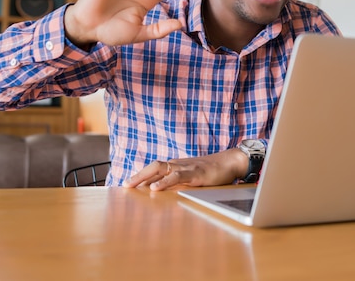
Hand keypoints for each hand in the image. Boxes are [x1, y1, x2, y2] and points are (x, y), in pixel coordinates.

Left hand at [123, 148, 248, 190]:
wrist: (230, 162)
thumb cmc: (213, 171)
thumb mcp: (193, 178)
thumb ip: (180, 183)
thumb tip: (166, 193)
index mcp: (176, 166)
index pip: (154, 169)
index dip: (140, 176)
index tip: (128, 185)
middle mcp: (178, 164)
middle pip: (153, 166)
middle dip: (137, 176)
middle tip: (124, 186)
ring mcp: (186, 167)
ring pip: (160, 168)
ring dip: (143, 176)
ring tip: (131, 185)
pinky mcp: (195, 173)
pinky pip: (176, 176)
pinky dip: (164, 182)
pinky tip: (155, 188)